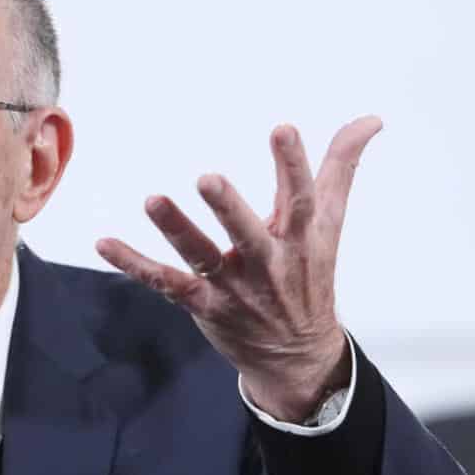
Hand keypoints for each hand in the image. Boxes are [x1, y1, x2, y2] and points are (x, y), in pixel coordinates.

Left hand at [95, 117, 381, 421]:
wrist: (297, 355)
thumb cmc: (309, 275)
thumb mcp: (329, 224)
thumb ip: (342, 167)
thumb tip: (371, 118)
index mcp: (300, 238)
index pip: (300, 197)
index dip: (293, 164)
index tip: (283, 129)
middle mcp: (267, 262)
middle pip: (248, 233)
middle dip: (228, 207)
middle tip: (208, 177)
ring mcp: (233, 287)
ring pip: (201, 258)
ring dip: (177, 229)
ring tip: (153, 200)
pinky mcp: (203, 304)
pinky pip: (164, 282)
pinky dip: (133, 263)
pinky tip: (103, 242)